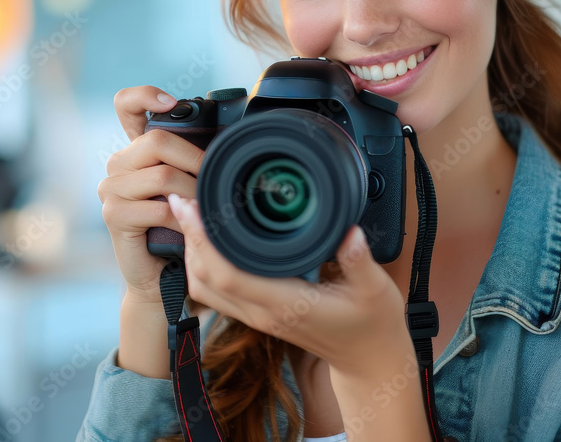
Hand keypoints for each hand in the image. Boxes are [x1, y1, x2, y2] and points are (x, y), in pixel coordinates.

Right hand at [96, 86, 206, 304]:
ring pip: (162, 175)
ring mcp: (111, 188)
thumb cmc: (181, 227)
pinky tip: (188, 229)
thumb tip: (228, 137)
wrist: (163, 277)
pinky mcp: (114, 214)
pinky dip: (181, 219)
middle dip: (196, 160)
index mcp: (135, 150)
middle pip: (158, 140)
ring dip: (193, 193)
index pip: (125, 105)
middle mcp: (118, 164)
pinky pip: (158, 207)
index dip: (145, 95)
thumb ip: (192, 160)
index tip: (172, 102)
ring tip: (206, 209)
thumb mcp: (188, 186)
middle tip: (215, 181)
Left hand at [167, 193, 412, 379]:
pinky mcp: (259, 314)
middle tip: (185, 199)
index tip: (193, 207)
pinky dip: (204, 264)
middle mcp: (264, 313)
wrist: (369, 361)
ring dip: (192, 252)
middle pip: (206, 280)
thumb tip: (350, 232)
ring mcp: (259, 317)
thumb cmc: (373, 325)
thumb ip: (360, 260)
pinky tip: (209, 239)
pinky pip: (217, 292)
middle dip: (190, 239)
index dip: (204, 241)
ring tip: (192, 215)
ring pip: (206, 288)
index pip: (229, 275)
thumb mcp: (376, 290)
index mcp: (287, 305)